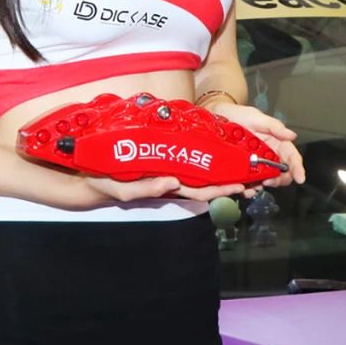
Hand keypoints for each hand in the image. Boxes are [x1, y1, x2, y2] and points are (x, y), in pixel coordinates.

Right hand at [83, 174, 247, 205]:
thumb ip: (148, 187)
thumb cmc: (108, 185)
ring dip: (220, 172)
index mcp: (166, 187)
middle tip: (252, 175)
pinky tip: (214, 154)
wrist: (93, 180)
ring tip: (242, 166)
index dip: (220, 188)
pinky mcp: (161, 164)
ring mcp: (167, 173)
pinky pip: (186, 164)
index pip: (199, 191)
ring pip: (199, 175)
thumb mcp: (124, 190)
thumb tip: (173, 181)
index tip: (240, 185)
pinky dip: (202, 161)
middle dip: (228, 181)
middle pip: (206, 183)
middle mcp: (172, 181)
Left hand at [205, 102, 305, 192]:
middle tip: (269, 182)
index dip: (298, 168)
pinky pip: (248, 183)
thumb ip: (273, 126)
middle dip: (279, 180)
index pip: (291, 157)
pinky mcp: (242, 170)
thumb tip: (292, 135)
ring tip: (253, 187)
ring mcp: (255, 164)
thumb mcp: (255, 117)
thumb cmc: (237, 115)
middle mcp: (268, 156)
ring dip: (262, 186)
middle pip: (281, 173)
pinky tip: (243, 188)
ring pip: (265, 180)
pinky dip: (248, 188)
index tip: (300, 178)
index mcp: (276, 143)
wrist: (215, 117)